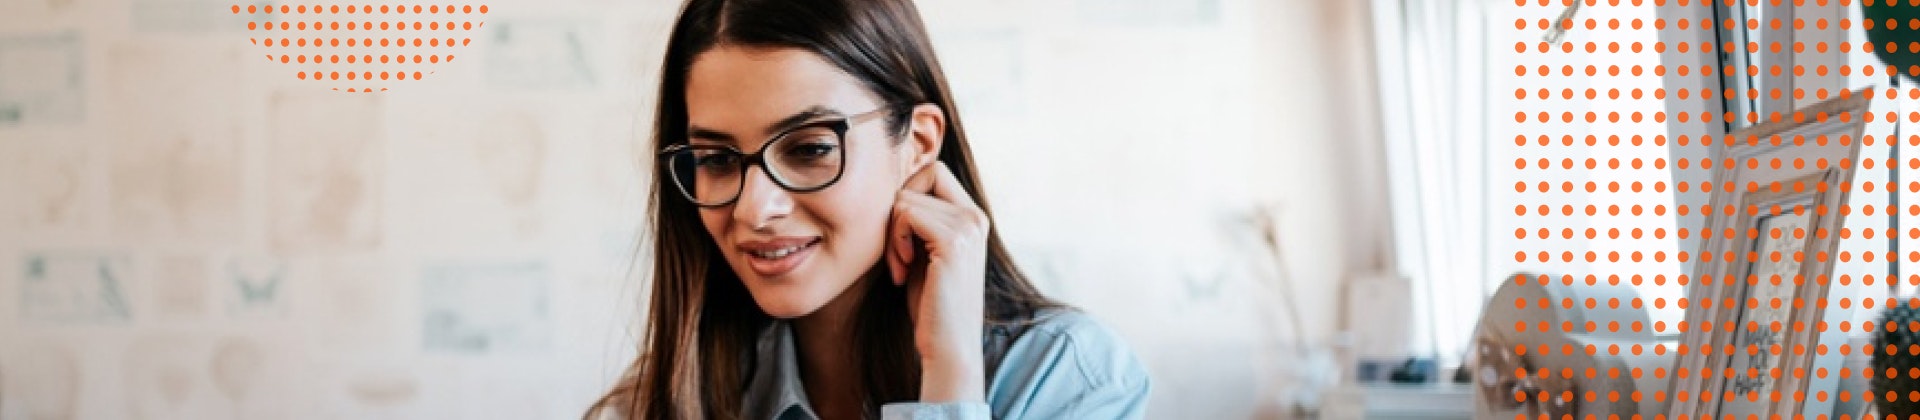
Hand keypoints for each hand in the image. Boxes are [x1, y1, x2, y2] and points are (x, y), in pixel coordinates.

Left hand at [887, 162, 988, 402]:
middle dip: (898, 207)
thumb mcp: (924, 254)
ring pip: (907, 198)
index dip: (908, 196)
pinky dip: (894, 241)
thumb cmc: (931, 305)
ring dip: (891, 233)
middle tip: (896, 248)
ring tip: (899, 267)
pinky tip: (901, 271)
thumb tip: (891, 189)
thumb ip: (919, 221)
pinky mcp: (953, 241)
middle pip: (925, 173)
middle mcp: (976, 216)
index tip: (902, 237)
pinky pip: (906, 214)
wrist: (948, 346)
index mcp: (973, 217)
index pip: (934, 172)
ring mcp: (967, 226)